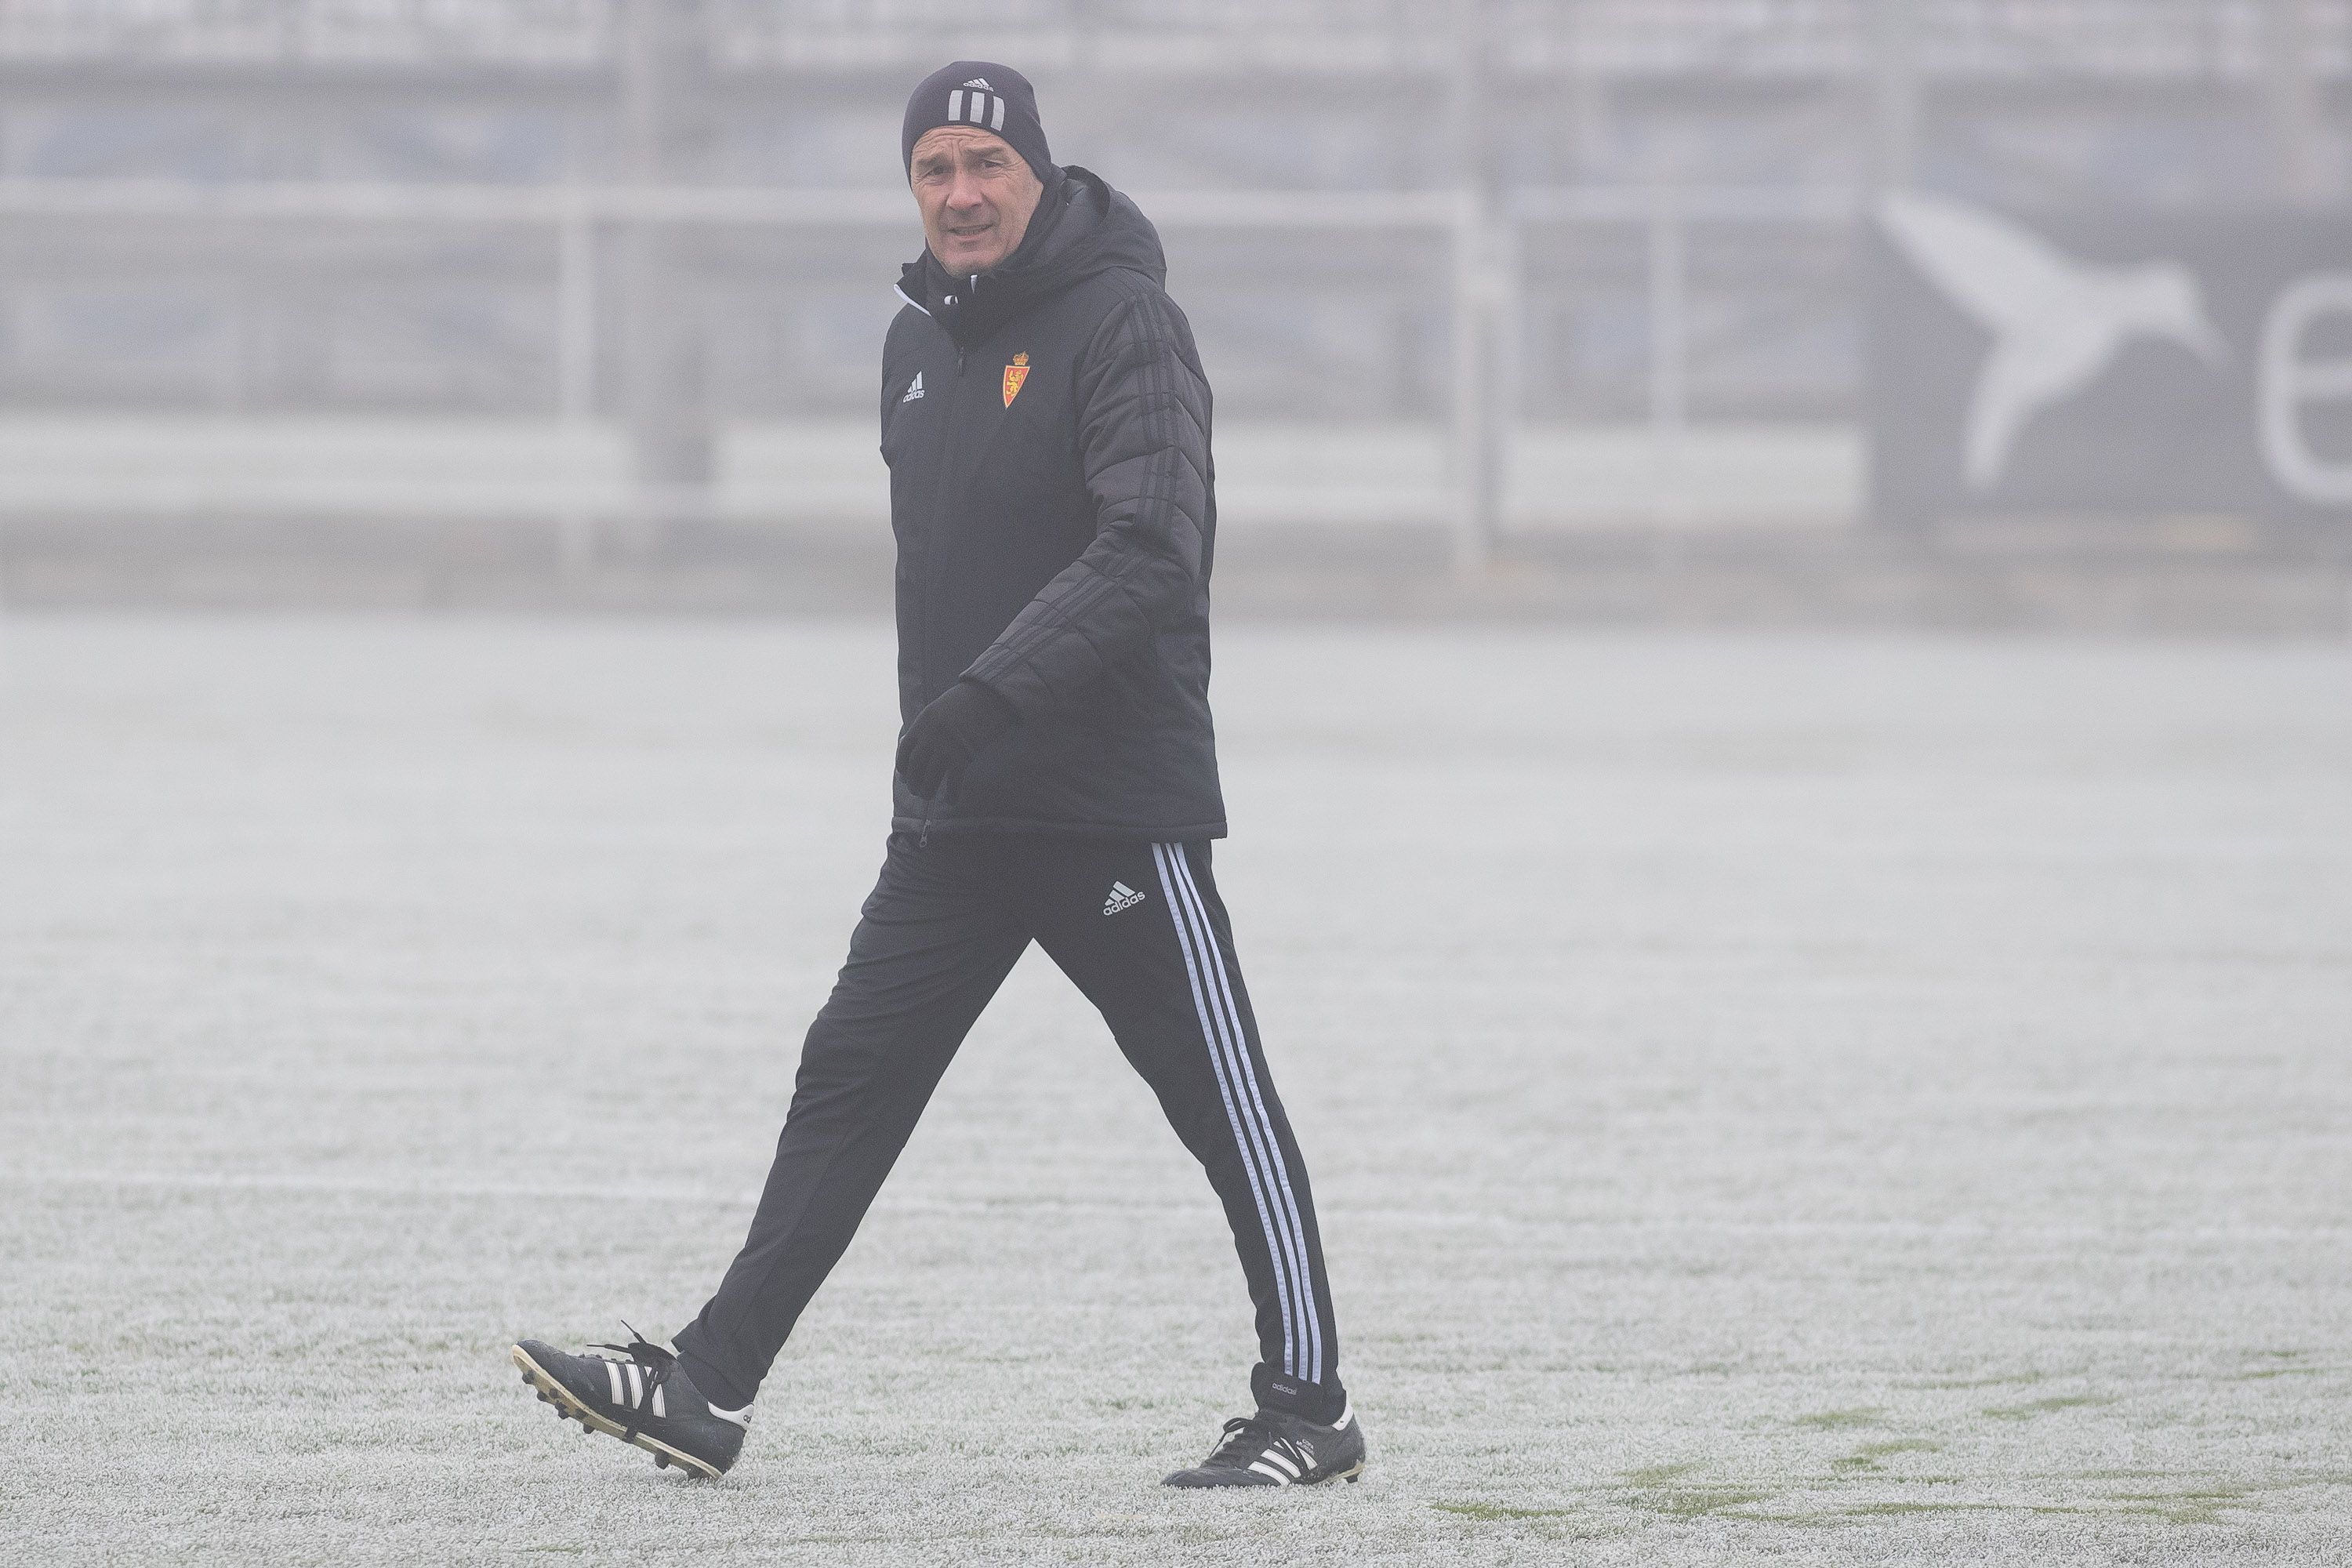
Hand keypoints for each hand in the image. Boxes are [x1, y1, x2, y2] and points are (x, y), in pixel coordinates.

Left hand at [895, 679, 1016, 797]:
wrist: (987, 697)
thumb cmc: (963, 702)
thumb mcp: (936, 710)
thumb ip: (925, 727)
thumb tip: (916, 746)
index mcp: (921, 725)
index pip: (903, 751)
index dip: (902, 767)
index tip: (904, 776)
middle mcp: (930, 738)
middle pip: (915, 768)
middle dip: (913, 783)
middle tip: (916, 791)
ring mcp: (946, 748)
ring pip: (930, 777)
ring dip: (927, 790)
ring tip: (928, 796)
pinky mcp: (963, 756)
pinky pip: (954, 781)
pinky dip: (952, 793)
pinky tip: (951, 800)